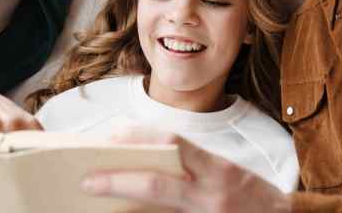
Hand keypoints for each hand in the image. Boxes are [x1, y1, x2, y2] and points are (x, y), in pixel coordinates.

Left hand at [81, 128, 290, 212]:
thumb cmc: (255, 198)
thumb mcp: (227, 173)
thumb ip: (191, 167)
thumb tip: (144, 159)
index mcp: (219, 168)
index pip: (173, 141)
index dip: (138, 137)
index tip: (111, 137)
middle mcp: (213, 193)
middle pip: (156, 185)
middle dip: (117, 181)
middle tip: (87, 180)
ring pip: (158, 208)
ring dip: (126, 202)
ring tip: (100, 193)